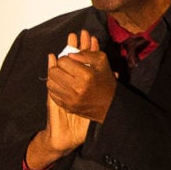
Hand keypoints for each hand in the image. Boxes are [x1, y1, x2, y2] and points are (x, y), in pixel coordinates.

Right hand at [26, 37, 95, 167]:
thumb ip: (104, 90)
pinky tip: (52, 57)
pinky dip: (51, 66)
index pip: (85, 63)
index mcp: (82, 84)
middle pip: (75, 59)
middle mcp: (72, 83)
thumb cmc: (81, 124)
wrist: (66, 137)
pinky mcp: (52, 93)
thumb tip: (118, 73)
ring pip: (64, 64)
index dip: (89, 50)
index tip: (93, 38)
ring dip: (68, 51)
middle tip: (81, 33)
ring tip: (71, 38)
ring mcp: (62, 87)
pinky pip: (52, 77)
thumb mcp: (95, 107)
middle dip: (78, 46)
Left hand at [45, 30, 117, 121]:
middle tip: (63, 67)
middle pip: (53, 72)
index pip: (62, 61)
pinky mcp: (68, 107)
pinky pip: (52, 94)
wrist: (110, 104)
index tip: (69, 61)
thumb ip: (84, 53)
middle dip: (57, 66)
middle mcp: (77, 88)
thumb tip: (69, 54)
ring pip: (50, 83)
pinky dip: (55, 88)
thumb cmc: (105, 81)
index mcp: (86, 75)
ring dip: (54, 77)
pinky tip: (61, 84)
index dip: (65, 58)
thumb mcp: (101, 60)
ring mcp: (71, 99)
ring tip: (61, 75)